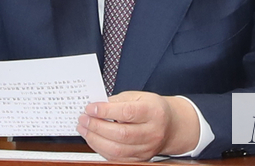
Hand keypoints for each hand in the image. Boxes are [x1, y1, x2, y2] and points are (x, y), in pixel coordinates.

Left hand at [76, 91, 199, 161]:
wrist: (171, 126)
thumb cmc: (152, 108)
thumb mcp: (139, 96)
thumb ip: (118, 100)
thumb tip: (96, 107)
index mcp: (153, 112)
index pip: (127, 113)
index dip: (106, 111)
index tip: (90, 108)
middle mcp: (152, 132)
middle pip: (121, 134)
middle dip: (97, 126)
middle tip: (83, 119)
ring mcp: (147, 148)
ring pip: (117, 149)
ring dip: (95, 139)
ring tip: (84, 129)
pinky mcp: (141, 159)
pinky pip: (117, 158)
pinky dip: (101, 149)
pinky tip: (93, 139)